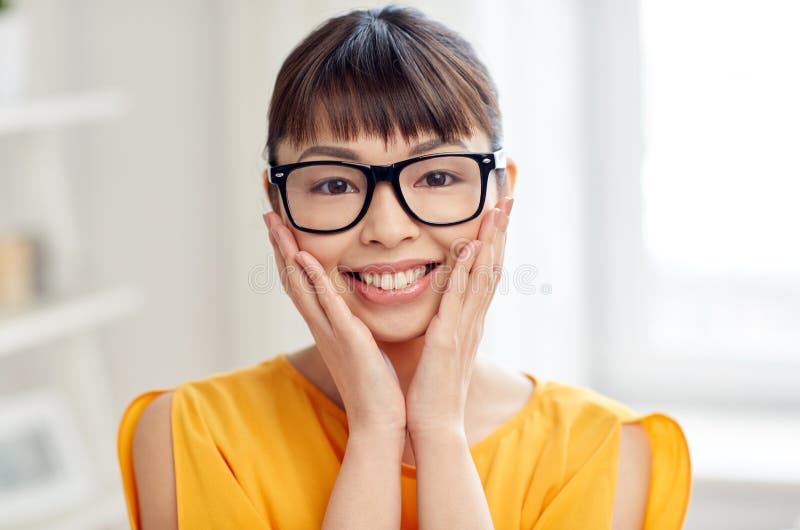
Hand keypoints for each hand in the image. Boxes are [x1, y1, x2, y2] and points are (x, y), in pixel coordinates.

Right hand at [263, 212, 406, 437]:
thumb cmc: (375, 387)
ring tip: (276, 224)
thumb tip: (355, 312)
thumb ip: (355, 326)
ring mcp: (331, 332)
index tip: (281, 226)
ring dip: (287, 253)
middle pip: (292, 278)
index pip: (302, 283)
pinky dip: (314, 279)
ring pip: (301, 286)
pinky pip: (326, 304)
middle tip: (267, 214)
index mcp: (326, 326)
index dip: (289, 254)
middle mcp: (321, 326)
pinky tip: (304, 257)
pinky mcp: (348, 338)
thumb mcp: (362, 347)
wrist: (380, 421)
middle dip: (279, 245)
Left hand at [405, 197, 513, 438]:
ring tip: (497, 209)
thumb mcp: (442, 350)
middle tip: (508, 197)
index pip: (486, 274)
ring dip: (491, 240)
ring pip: (483, 275)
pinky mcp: (447, 338)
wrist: (434, 427)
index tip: (498, 213)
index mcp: (470, 322)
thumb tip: (443, 312)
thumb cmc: (433, 391)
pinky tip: (469, 246)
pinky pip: (458, 297)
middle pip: (493, 266)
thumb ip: (446, 326)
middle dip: (501, 231)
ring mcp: (463, 328)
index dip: (495, 242)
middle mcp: (473, 321)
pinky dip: (465, 269)